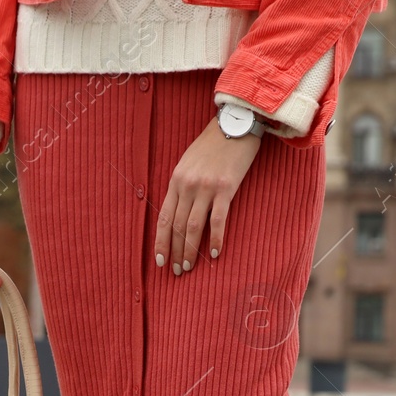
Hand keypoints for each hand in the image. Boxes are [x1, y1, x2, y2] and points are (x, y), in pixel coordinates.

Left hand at [155, 115, 262, 275]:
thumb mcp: (188, 163)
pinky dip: (215, 238)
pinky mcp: (225, 188)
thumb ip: (182, 186)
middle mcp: (187, 186)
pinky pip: (218, 220)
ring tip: (189, 266)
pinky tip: (215, 253)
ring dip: (190, 250)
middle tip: (177, 271)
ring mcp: (206, 188)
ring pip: (193, 227)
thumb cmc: (213, 145)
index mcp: (176, 180)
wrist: (235, 124)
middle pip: (177, 227)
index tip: (160, 260)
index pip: (164, 218)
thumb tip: (178, 211)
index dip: (161, 242)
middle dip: (174, 252)